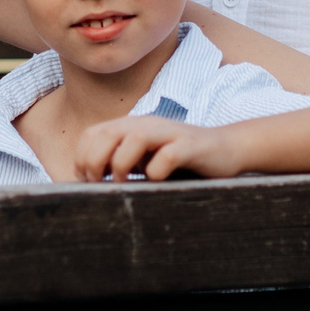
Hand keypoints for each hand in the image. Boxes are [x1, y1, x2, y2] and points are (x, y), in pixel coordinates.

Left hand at [76, 116, 244, 180]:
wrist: (227, 149)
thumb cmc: (180, 162)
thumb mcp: (144, 160)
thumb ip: (119, 164)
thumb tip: (86, 185)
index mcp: (132, 127)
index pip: (92, 134)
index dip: (81, 158)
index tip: (86, 182)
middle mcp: (148, 125)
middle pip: (108, 133)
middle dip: (94, 161)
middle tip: (98, 184)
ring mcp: (170, 134)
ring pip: (135, 137)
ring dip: (120, 163)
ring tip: (121, 183)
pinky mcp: (192, 146)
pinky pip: (169, 154)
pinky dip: (157, 169)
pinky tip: (155, 181)